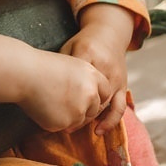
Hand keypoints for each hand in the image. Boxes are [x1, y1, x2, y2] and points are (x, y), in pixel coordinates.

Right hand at [17, 49, 111, 133]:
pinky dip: (52, 121)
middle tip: (62, 101)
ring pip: (77, 121)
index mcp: (94, 77)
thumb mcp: (72, 65)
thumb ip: (85, 81)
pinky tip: (42, 107)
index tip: (84, 97)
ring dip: (66, 117)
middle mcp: (91, 95)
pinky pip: (61, 127)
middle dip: (81, 110)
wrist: (25, 73)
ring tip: (48, 101)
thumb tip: (89, 96)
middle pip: (93, 110)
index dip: (94, 97)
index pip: (105, 93)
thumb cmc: (43, 66)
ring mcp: (78, 110)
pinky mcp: (64, 123)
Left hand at [62, 3, 136, 132]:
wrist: (109, 35)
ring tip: (74, 128)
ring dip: (88, 118)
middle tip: (60, 125)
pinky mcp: (123, 85)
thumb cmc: (84, 43)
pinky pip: (119, 107)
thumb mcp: (69, 48)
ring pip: (103, 104)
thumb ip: (60, 66)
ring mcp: (116, 77)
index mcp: (88, 54)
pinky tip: (99, 131)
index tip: (49, 110)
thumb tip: (42, 87)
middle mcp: (105, 67)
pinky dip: (110, 121)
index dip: (62, 98)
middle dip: (75, 113)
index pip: (74, 80)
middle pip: (90, 95)